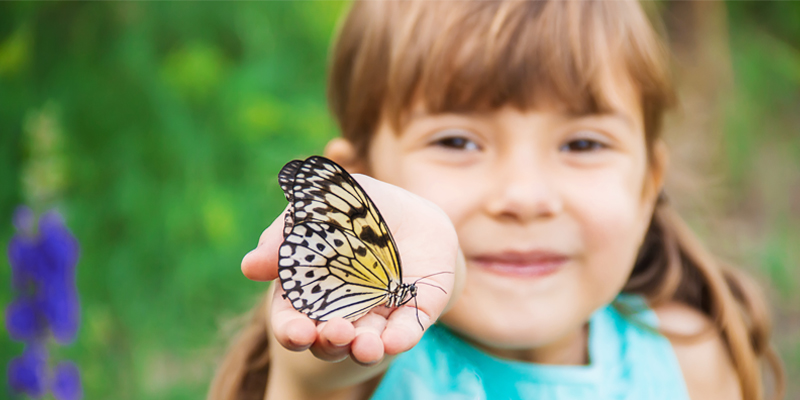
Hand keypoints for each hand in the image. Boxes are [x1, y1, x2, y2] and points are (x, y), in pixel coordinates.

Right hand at [242, 174, 461, 366]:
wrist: (416, 213)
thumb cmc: (360, 209)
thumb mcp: (323, 205)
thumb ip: (287, 231)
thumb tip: (250, 267)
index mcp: (310, 289)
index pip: (292, 320)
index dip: (291, 329)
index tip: (297, 331)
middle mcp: (341, 311)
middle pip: (326, 341)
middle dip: (327, 343)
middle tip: (334, 333)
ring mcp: (377, 316)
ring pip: (364, 344)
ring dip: (361, 348)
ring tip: (363, 345)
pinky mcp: (412, 316)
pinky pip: (405, 333)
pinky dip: (398, 339)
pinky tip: (392, 340)